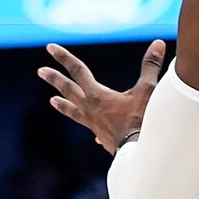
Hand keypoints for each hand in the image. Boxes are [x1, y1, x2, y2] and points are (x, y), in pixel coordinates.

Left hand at [39, 40, 165, 153]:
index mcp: (98, 96)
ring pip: (74, 112)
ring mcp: (95, 126)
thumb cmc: (144, 121)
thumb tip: (158, 44)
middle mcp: (91, 110)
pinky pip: (92, 129)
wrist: (142, 154)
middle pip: (69, 91)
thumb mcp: (148, 90)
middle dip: (54, 79)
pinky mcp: (103, 139)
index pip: (78, 71)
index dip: (64, 57)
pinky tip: (93, 135)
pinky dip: (91, 127)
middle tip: (40, 71)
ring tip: (52, 101)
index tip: (50, 48)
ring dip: (63, 105)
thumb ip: (150, 66)